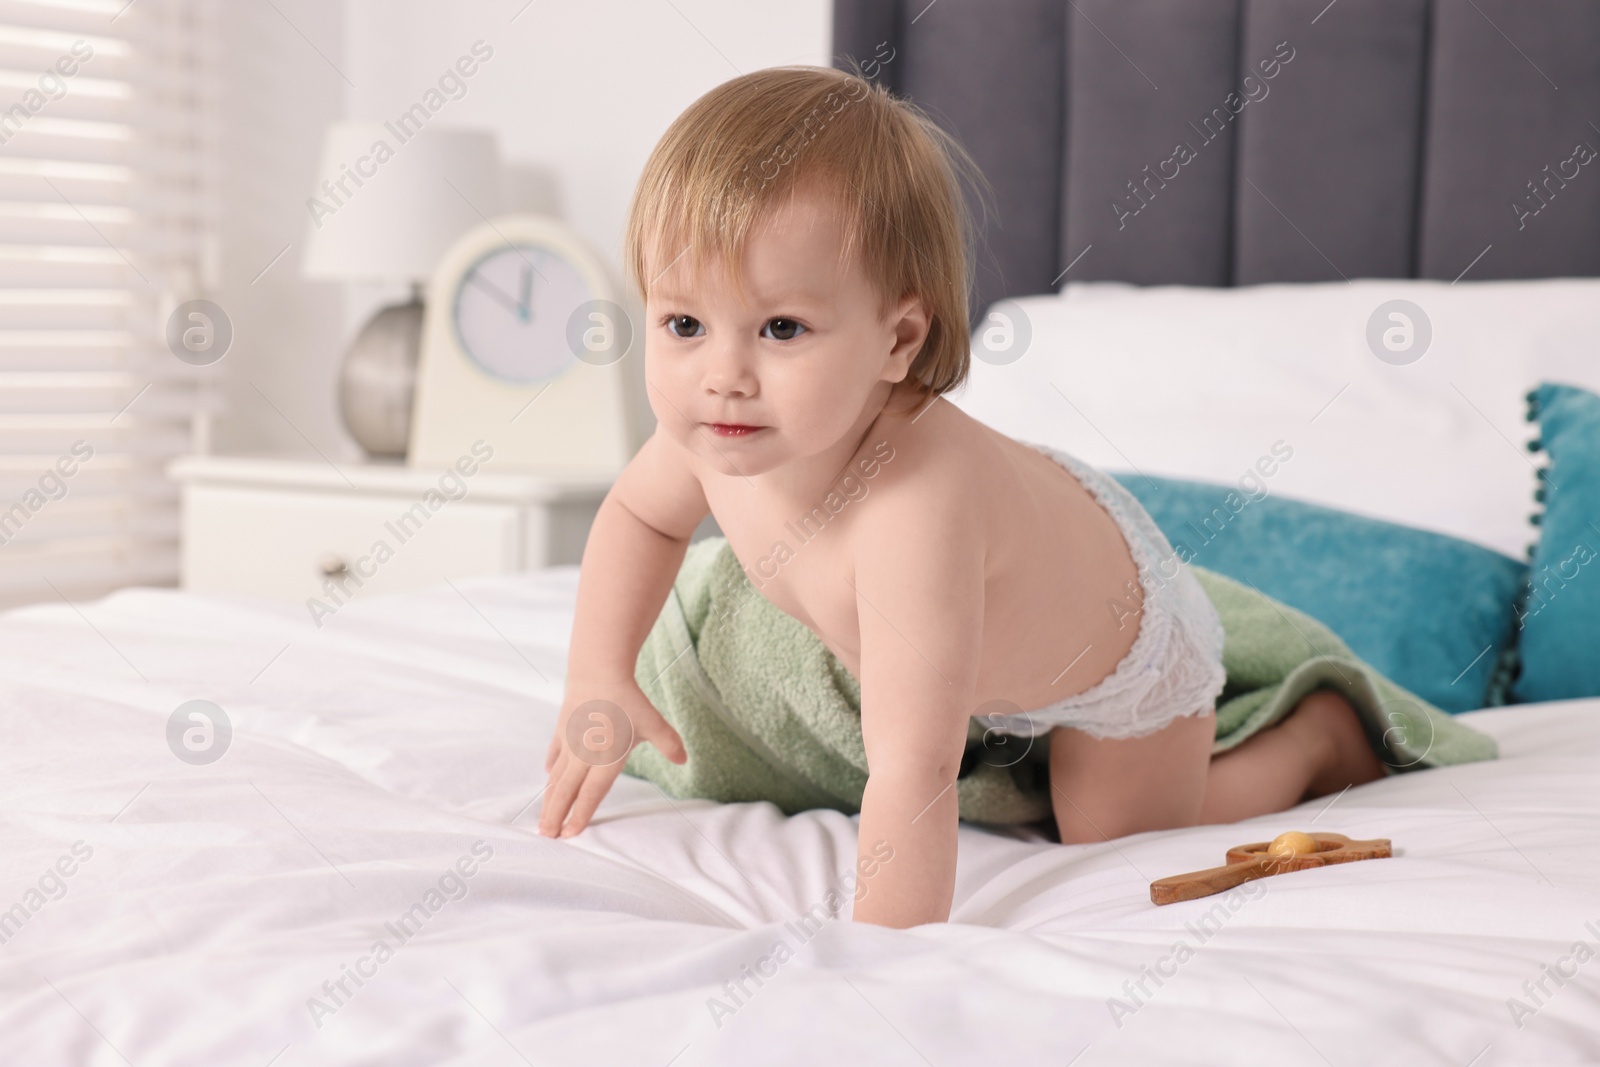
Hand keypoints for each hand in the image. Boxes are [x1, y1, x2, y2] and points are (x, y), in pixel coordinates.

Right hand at [539, 676, 685, 837]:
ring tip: (543, 817)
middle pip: (567, 791)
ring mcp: (569, 743)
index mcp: (606, 759)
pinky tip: (548, 776)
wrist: (598, 672)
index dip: (580, 815)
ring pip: (556, 777)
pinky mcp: (561, 729)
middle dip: (556, 815)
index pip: (591, 794)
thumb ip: (669, 743)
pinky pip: (554, 753)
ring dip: (549, 799)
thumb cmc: (627, 699)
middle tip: (548, 835)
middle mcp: (584, 755)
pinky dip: (551, 767)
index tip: (570, 833)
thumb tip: (684, 761)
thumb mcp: (653, 723)